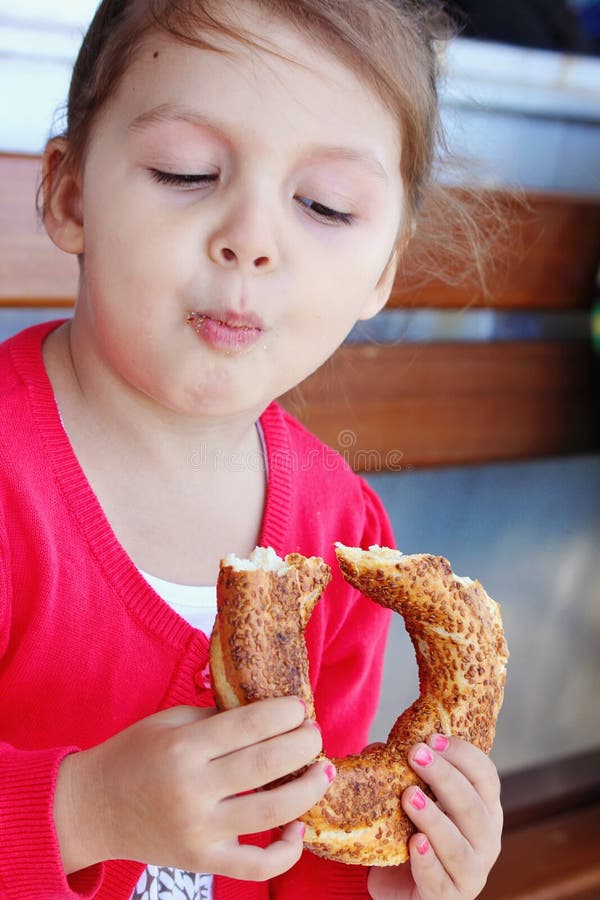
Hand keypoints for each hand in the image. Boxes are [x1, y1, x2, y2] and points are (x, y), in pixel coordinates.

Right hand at [54, 698, 331, 880]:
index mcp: (183, 748)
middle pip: (265, 766)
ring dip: (307, 791)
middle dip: (302, 745)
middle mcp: (192, 791)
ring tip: (324, 771)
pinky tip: (298, 828)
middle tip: (316, 733)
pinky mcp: (203, 862)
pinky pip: (255, 866)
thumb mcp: (169, 722)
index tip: (300, 706)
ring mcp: (199, 832)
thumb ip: (216, 717)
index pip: (247, 726)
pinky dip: (285, 851)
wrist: (91, 808)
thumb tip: (269, 712)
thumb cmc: (134, 755)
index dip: (282, 714)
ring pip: (270, 815)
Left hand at [367, 735, 501, 898]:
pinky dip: (428, 862)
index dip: (463, 754)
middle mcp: (486, 840)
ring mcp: (471, 872)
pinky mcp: (448, 898)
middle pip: (473, 806)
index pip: (485, 776)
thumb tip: (377, 750)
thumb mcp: (414, 802)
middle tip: (415, 754)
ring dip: (434, 818)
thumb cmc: (415, 836)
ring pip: (459, 846)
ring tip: (409, 796)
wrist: (405, 890)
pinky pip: (439, 881)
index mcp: (483, 809)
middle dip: (445, 777)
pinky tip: (414, 843)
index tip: (432, 737)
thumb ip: (400, 775)